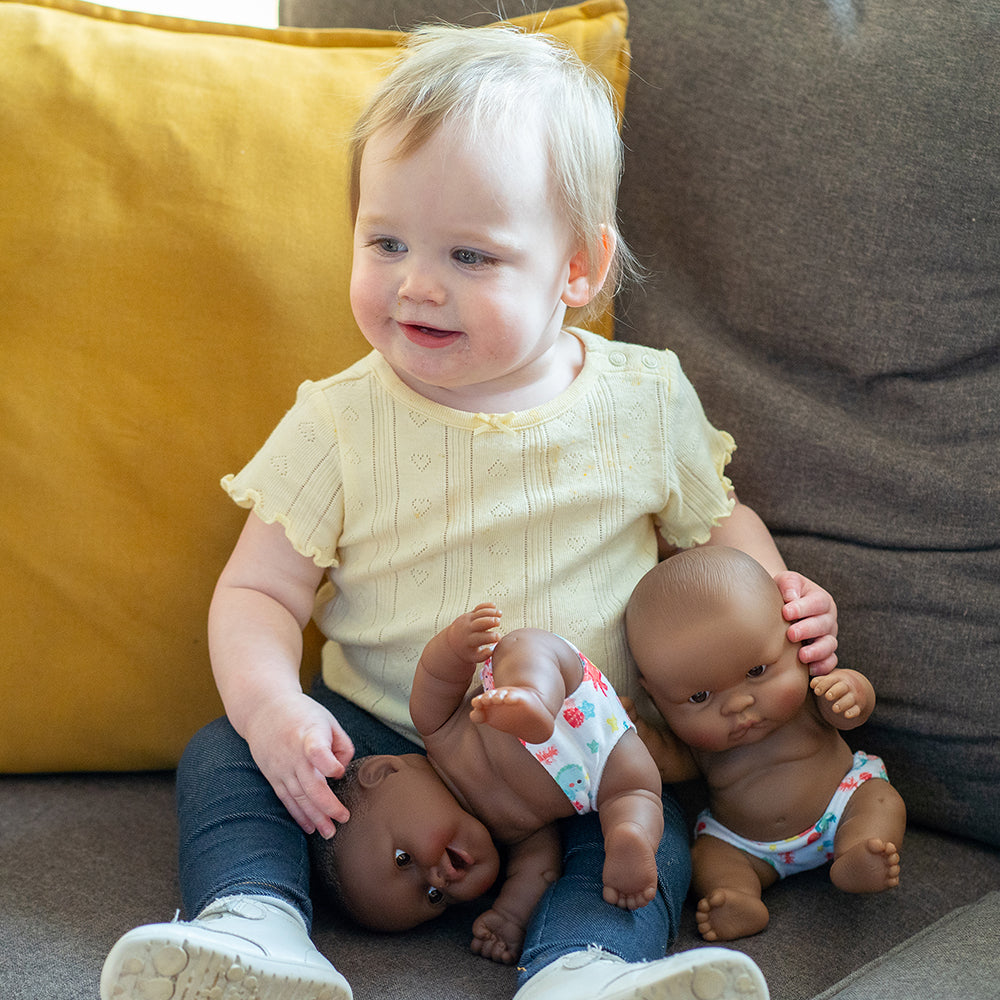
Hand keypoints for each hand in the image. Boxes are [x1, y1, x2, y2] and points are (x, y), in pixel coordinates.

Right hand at [243, 691, 354, 838]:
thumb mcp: (328, 719)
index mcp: (309, 734)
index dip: (328, 763)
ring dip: (315, 817)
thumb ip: (341, 745)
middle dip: (327, 806)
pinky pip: (286, 799)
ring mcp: (280, 767)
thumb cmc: (302, 714)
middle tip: (343, 819)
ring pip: (298, 797)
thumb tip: (340, 773)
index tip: (338, 772)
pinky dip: (298, 815)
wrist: (263, 709)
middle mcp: (293, 754)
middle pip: (310, 785)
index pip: (316, 750)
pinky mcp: (272, 775)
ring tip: (328, 832)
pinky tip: (309, 827)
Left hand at [446, 602, 501, 662]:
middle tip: (498, 621)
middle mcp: (467, 629)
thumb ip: (483, 656)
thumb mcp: (473, 657)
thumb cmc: (467, 651)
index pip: (480, 638)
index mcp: (469, 641)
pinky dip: (486, 605)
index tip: (499, 637)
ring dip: (490, 612)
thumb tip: (491, 650)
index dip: (490, 637)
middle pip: (478, 623)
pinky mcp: (469, 614)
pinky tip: (494, 605)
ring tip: (500, 613)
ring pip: (479, 613)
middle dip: (489, 621)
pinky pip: (478, 608)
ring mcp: (468, 620)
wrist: (453, 641)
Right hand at [470, 907, 524, 964]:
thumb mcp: (481, 921)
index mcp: (483, 942)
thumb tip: (482, 938)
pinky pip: (508, 961)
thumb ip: (476, 930)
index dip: (478, 943)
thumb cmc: (495, 918)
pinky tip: (506, 953)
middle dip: (489, 944)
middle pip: (485, 954)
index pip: (475, 949)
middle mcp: (491, 949)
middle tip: (494, 936)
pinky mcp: (512, 952)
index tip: (485, 934)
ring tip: (502, 941)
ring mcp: (501, 951)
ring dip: (497, 949)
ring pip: (495, 957)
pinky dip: (507, 959)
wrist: (510, 915)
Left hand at [775, 571, 838, 674]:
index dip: (804, 608)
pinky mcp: (825, 653)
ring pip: (830, 645)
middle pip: (824, 625)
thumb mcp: (785, 582)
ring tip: (802, 655)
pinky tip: (810, 669)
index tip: (786, 612)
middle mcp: (827, 619)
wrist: (781, 608)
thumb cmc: (783, 594)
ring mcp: (828, 637)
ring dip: (817, 651)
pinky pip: (830, 662)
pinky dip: (823, 666)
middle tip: (791, 634)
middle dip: (807, 630)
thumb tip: (791, 597)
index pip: (818, 602)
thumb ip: (789, 584)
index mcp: (821, 599)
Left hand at [811, 670, 870, 720]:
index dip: (823, 685)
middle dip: (835, 692)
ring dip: (842, 704)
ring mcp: (853, 696)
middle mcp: (847, 686)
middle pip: (842, 687)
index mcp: (837, 678)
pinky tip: (847, 715)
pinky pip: (856, 710)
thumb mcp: (829, 679)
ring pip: (849, 700)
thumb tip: (812, 684)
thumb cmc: (836, 683)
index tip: (816, 691)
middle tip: (828, 696)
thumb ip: (819, 680)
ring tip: (835, 708)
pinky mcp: (858, 707)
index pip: (830, 680)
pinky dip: (852, 713)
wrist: (858, 686)